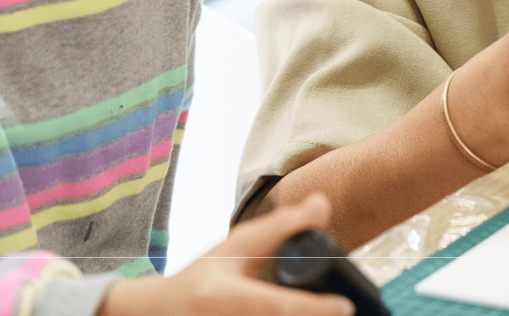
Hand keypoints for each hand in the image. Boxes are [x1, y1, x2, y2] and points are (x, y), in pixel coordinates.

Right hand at [97, 194, 351, 315]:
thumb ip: (283, 225)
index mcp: (223, 295)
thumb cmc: (207, 274)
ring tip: (328, 311)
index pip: (277, 305)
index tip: (344, 305)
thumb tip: (324, 203)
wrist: (163, 310)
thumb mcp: (240, 243)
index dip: (314, 309)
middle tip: (345, 310)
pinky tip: (304, 313)